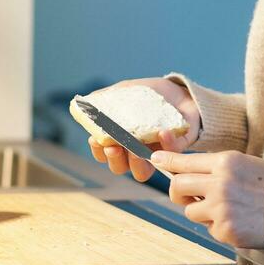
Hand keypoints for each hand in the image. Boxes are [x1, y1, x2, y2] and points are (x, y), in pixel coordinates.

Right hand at [85, 77, 200, 182]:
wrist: (178, 91)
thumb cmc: (147, 95)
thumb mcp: (126, 91)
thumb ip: (107, 97)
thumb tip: (85, 101)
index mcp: (119, 140)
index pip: (102, 153)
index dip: (97, 150)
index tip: (95, 139)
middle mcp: (134, 152)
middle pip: (118, 167)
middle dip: (114, 160)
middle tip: (113, 147)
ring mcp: (154, 154)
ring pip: (141, 173)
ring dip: (136, 164)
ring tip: (136, 149)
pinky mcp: (176, 151)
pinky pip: (170, 155)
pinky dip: (166, 145)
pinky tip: (163, 131)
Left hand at [151, 150, 263, 249]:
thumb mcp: (241, 164)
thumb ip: (211, 165)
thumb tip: (177, 164)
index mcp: (224, 162)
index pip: (184, 161)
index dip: (166, 161)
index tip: (155, 160)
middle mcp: (220, 183)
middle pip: (177, 186)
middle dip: (179, 193)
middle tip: (190, 197)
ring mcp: (222, 207)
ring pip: (190, 211)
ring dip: (202, 213)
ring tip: (226, 209)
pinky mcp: (226, 229)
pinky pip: (209, 229)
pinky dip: (219, 227)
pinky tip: (238, 221)